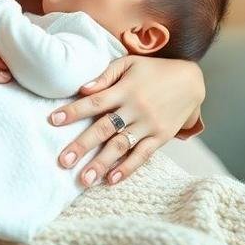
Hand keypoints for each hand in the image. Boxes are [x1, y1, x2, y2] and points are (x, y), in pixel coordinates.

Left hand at [46, 56, 203, 187]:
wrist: (191, 80)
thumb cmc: (154, 70)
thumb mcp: (129, 63)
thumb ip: (105, 74)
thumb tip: (82, 88)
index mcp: (125, 89)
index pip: (95, 102)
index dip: (74, 111)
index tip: (53, 120)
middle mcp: (135, 108)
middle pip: (104, 129)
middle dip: (82, 145)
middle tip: (63, 161)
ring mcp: (149, 125)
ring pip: (121, 146)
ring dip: (101, 164)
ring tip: (83, 180)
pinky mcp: (161, 137)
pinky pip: (142, 155)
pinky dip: (127, 168)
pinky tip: (111, 180)